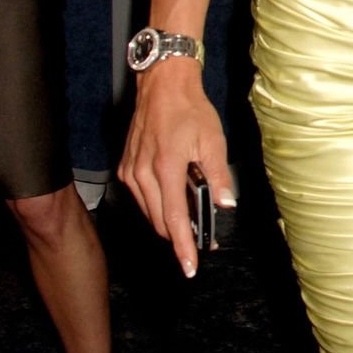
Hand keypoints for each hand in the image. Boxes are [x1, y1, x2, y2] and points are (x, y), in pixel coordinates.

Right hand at [119, 60, 235, 276]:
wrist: (163, 86)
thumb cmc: (189, 109)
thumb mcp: (213, 141)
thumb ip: (218, 176)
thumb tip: (225, 204)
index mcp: (166, 166)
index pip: (174, 218)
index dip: (183, 246)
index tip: (189, 266)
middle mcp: (143, 172)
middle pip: (160, 221)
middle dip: (180, 237)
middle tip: (202, 242)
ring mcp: (131, 171)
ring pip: (149, 212)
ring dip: (168, 223)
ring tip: (192, 222)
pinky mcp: (126, 168)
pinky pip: (142, 198)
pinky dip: (157, 206)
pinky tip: (173, 201)